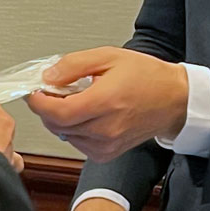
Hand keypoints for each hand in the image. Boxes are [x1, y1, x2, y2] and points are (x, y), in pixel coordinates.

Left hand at [26, 48, 188, 162]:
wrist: (174, 100)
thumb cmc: (147, 77)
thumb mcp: (108, 57)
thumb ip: (73, 65)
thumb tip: (48, 76)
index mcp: (106, 102)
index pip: (57, 112)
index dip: (39, 103)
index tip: (35, 91)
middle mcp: (106, 128)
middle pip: (57, 125)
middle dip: (47, 108)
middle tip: (54, 91)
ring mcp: (107, 144)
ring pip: (64, 135)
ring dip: (61, 119)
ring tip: (76, 100)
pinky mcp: (108, 154)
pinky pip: (77, 143)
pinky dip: (73, 130)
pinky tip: (86, 114)